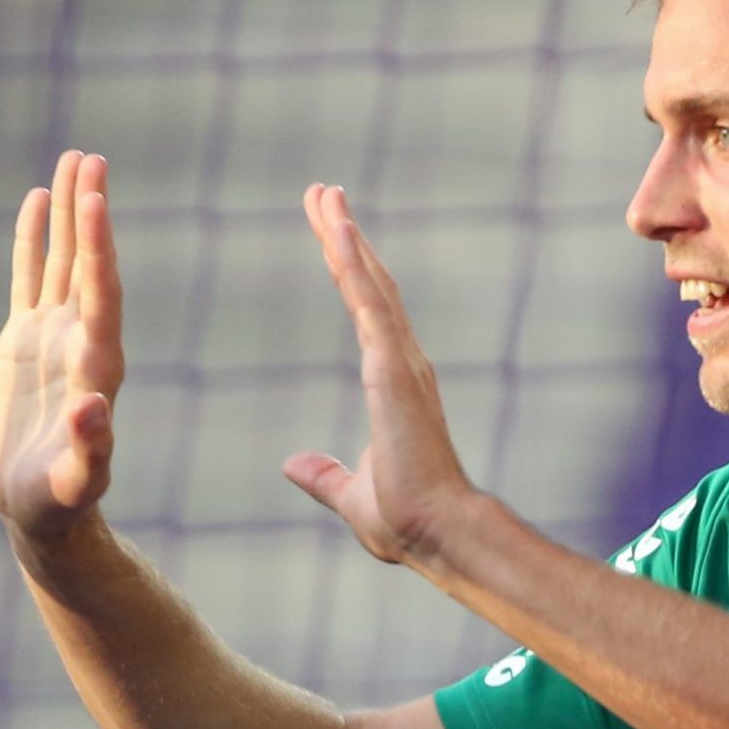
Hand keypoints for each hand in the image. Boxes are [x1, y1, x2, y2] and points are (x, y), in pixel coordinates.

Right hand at [0, 150, 124, 542]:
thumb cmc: (62, 501)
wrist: (38, 508)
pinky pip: (30, 278)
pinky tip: (37, 199)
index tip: (97, 200)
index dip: (99, 247)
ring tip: (75, 159)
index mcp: (99, 365)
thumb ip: (90, 448)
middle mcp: (82, 339)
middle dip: (90, 211)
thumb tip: (92, 408)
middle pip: (88, 263)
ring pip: (61, 260)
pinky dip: (33, 239)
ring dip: (69, 212)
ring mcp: (53, 335)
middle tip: (93, 158)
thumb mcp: (76, 482)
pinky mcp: (25, 341)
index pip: (102, 293)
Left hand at [287, 183, 477, 564]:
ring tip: (324, 193)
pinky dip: (353, 264)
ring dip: (345, 235)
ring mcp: (401, 363)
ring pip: (369, 283)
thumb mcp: (349, 494)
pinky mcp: (393, 369)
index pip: (367, 312)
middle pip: (370, 283)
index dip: (349, 270)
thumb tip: (293, 465)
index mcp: (395, 384)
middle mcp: (403, 363)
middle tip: (324, 193)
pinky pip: (368, 303)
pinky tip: (337, 229)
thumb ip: (323, 475)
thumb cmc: (405, 520)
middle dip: (346, 236)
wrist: (436, 535)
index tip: (332, 233)